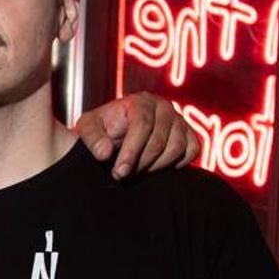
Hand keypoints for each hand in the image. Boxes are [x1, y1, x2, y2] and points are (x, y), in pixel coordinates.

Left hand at [75, 92, 198, 179]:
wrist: (116, 132)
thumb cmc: (102, 129)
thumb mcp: (88, 128)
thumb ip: (92, 138)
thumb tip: (104, 153)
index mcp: (140, 101)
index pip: (142, 125)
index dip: (131, 152)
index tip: (119, 172)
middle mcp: (163, 107)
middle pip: (159, 141)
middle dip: (140, 163)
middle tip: (123, 176)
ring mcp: (179, 121)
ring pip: (176, 148)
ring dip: (155, 167)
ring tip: (136, 173)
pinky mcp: (189, 134)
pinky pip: (191, 151)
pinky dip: (176, 164)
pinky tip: (155, 168)